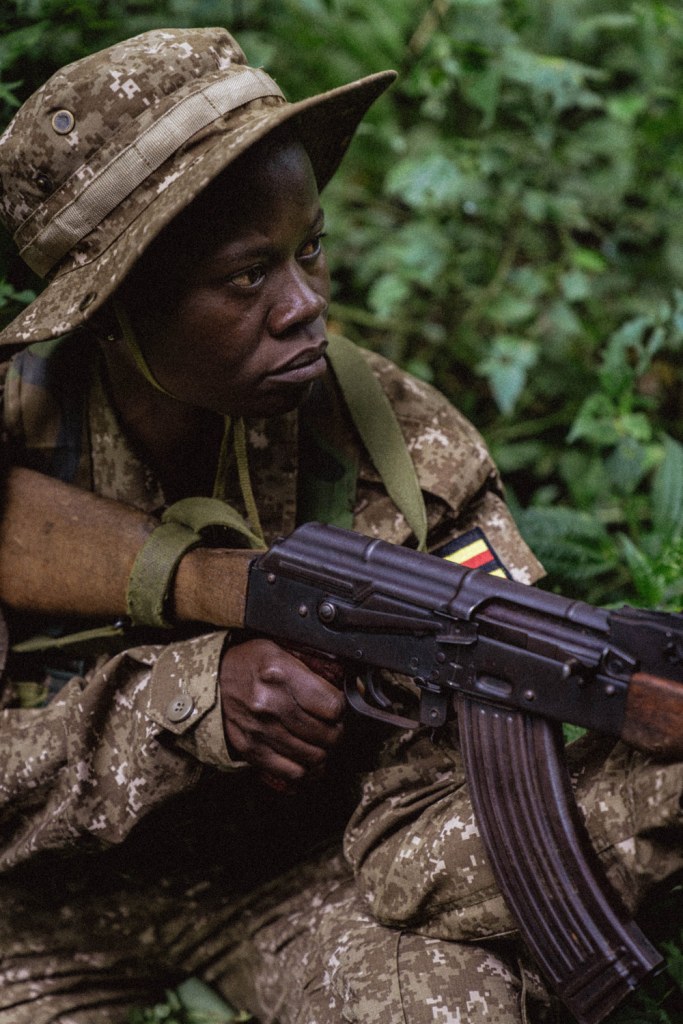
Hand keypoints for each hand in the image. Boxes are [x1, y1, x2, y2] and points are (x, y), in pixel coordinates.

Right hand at [218, 638, 345, 787]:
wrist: (210, 681)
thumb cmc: (249, 662)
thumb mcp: (279, 648)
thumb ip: (311, 665)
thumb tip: (347, 683)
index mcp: (280, 673)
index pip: (332, 705)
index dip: (341, 707)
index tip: (337, 706)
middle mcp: (270, 704)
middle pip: (326, 734)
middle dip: (337, 732)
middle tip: (334, 726)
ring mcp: (259, 730)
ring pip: (313, 757)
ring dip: (324, 751)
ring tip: (321, 741)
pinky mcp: (251, 750)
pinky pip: (292, 772)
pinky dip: (306, 769)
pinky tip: (307, 758)